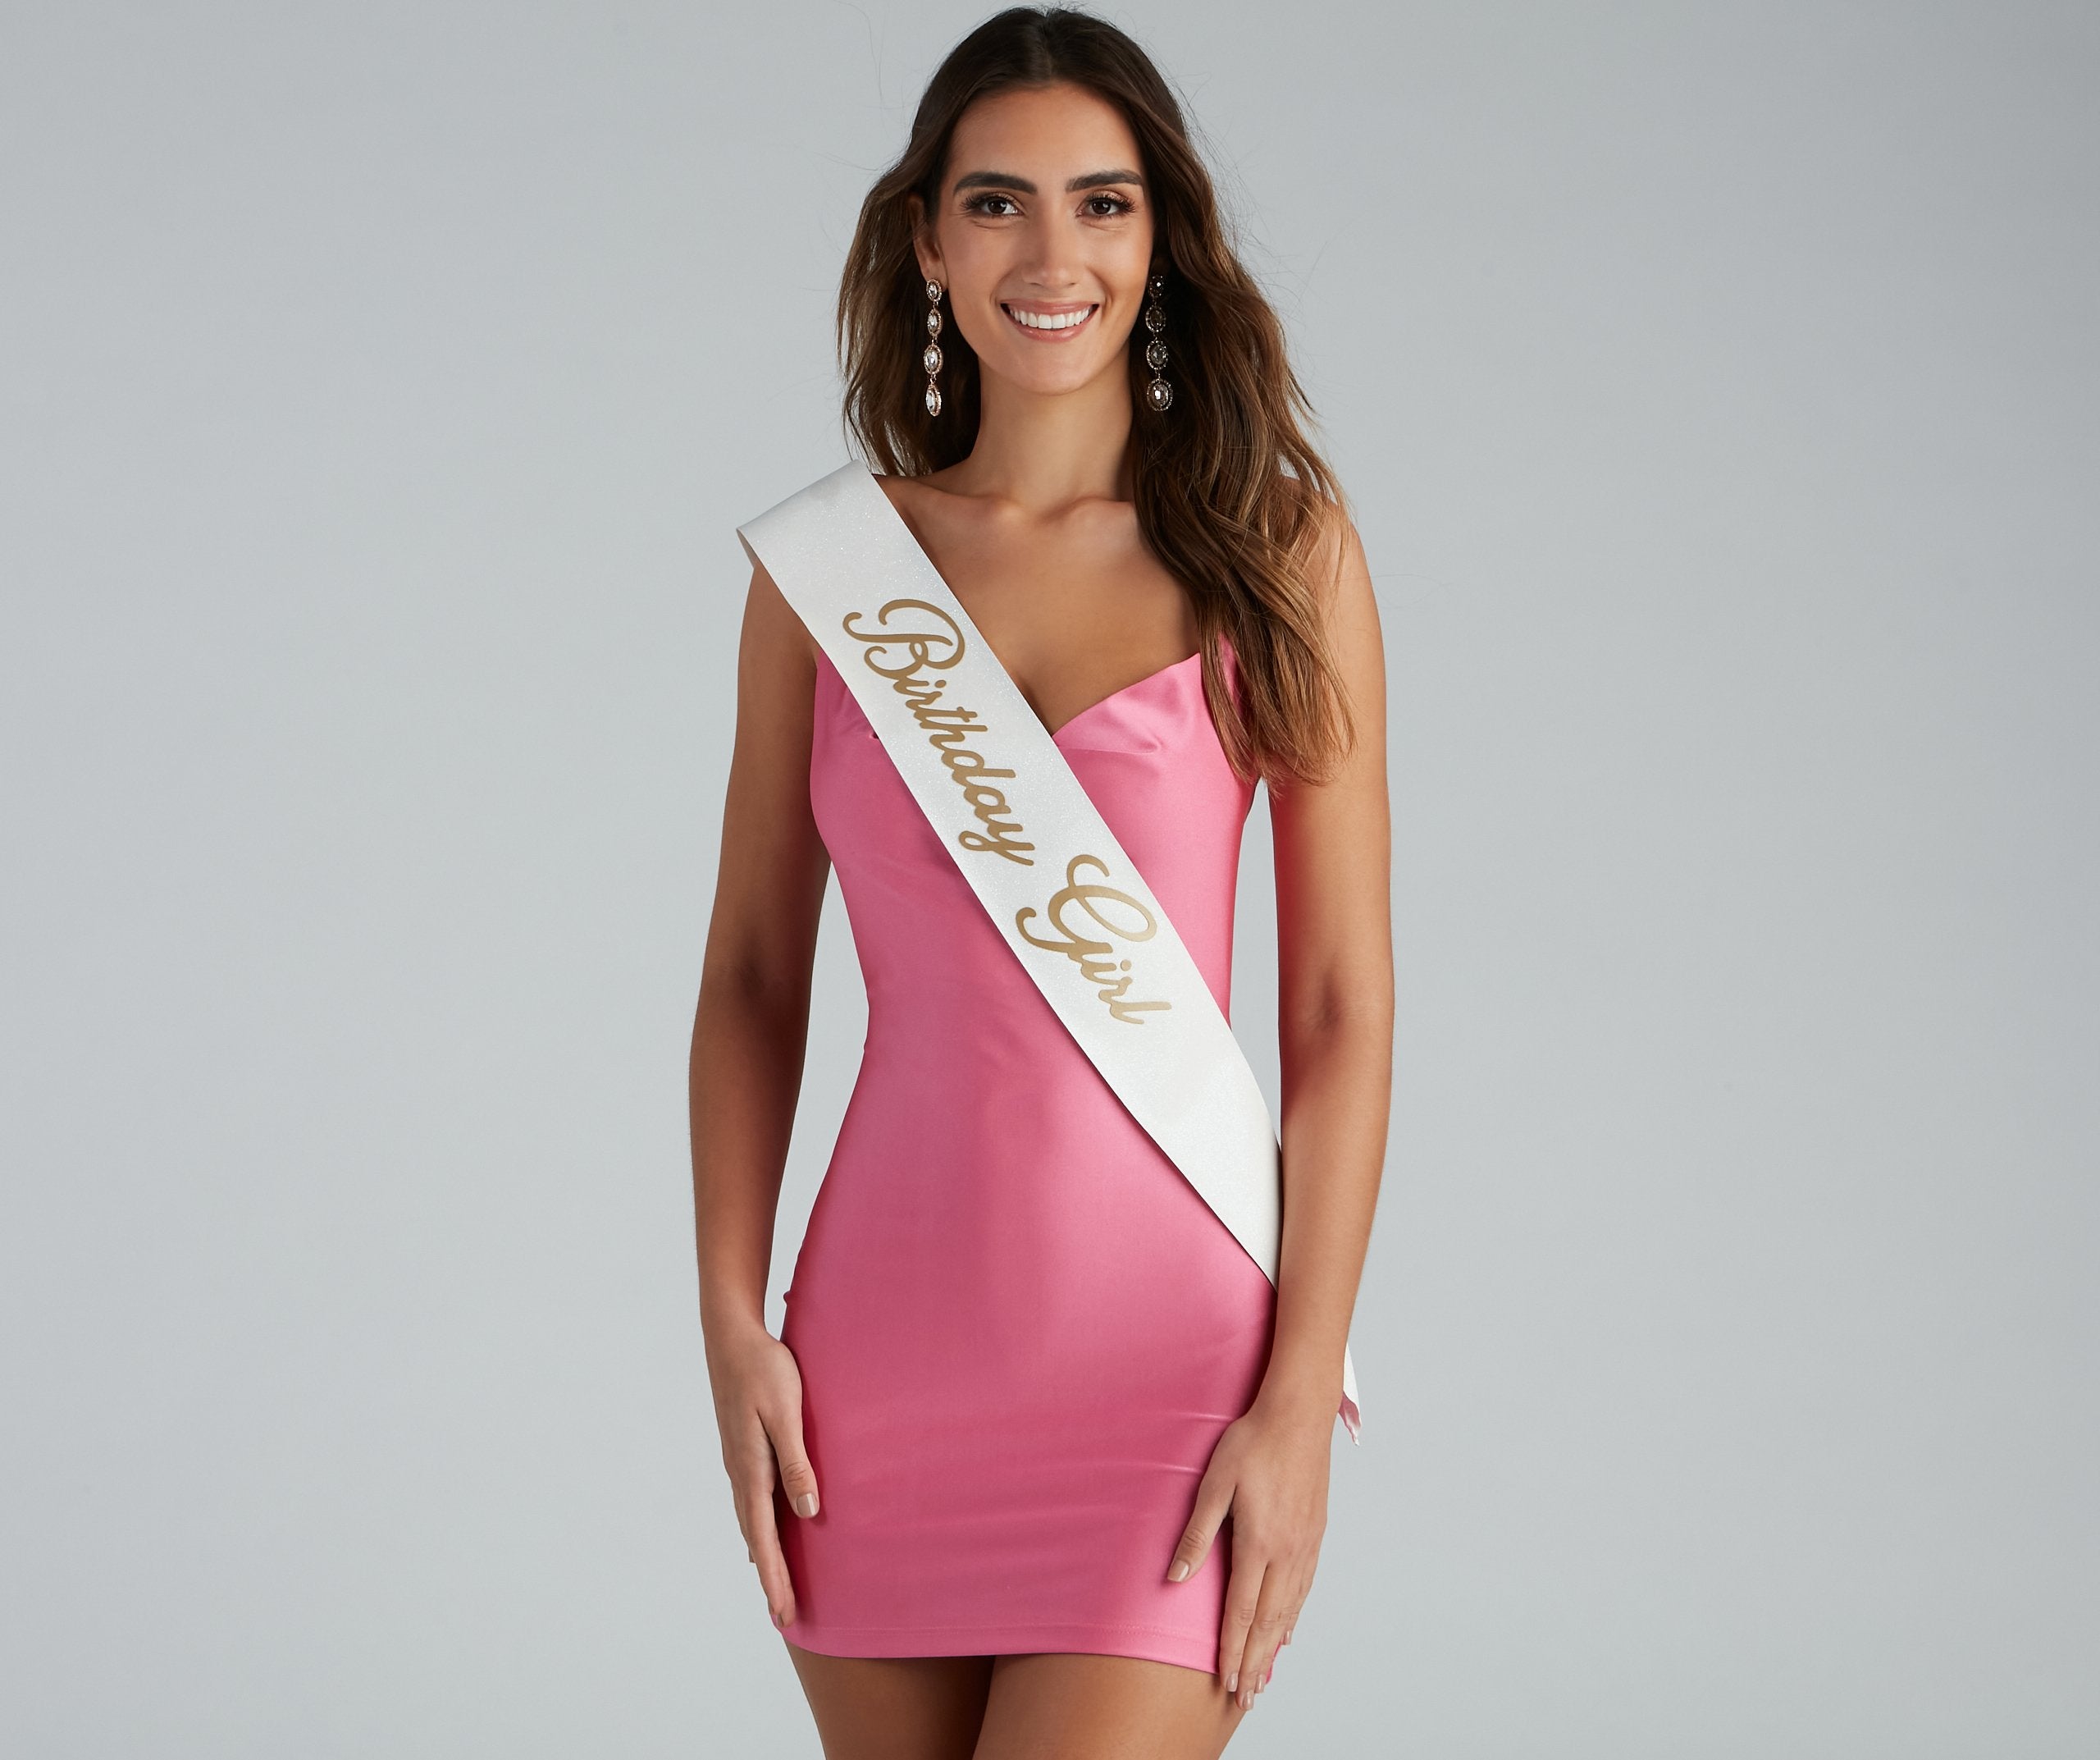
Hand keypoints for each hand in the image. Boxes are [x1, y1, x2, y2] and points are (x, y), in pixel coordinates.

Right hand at [707, 1317, 819, 1630]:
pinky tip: (762, 1530)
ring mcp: (738, 1461)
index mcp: (751, 1470)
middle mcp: (740, 1472)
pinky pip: (751, 1500)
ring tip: (774, 1584)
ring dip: (764, 1555)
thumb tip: (806, 1513)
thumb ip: (796, 1462)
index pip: (764, 1538)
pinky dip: (758, 1526)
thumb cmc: (764, 1369)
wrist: (730, 1335)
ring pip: (750, 1520)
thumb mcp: (785, 1413)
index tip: (783, 1614)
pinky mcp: (742, 1448)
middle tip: (783, 1616)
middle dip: (770, 1577)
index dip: (776, 1578)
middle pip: (755, 1537)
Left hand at [1165, 1392, 1331, 1710]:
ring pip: (1289, 1610)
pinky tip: (1286, 1631)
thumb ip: (1196, 1534)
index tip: (1224, 1681)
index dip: (1231, 1650)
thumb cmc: (1251, 1442)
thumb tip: (1176, 1578)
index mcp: (1258, 1542)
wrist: (1298, 1415)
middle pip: (1268, 1622)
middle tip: (1244, 1697)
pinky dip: (1293, 1617)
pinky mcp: (1315, 1534)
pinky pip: (1304, 1588)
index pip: (1241, 1611)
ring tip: (1263, 1677)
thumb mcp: (1213, 1483)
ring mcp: (1305, 1545)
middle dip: (1254, 1663)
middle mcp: (1286, 1552)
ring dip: (1273, 1648)